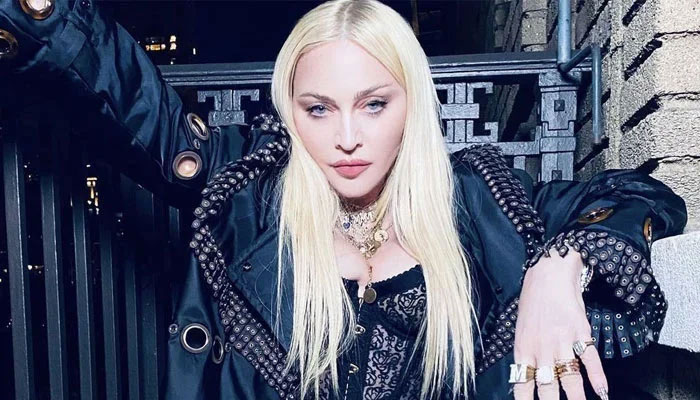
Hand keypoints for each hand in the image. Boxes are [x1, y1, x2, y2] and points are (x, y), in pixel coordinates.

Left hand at [512, 247, 608, 399]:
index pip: (522, 384)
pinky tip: (603, 392)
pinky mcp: (580, 332)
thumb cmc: (533, 301)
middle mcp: (541, 349)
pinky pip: (590, 359)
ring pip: (569, 377)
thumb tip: (526, 375)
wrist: (548, 274)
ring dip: (577, 398)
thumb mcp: (522, 330)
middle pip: (547, 387)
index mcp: (523, 349)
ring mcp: (561, 341)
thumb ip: (525, 353)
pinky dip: (598, 378)